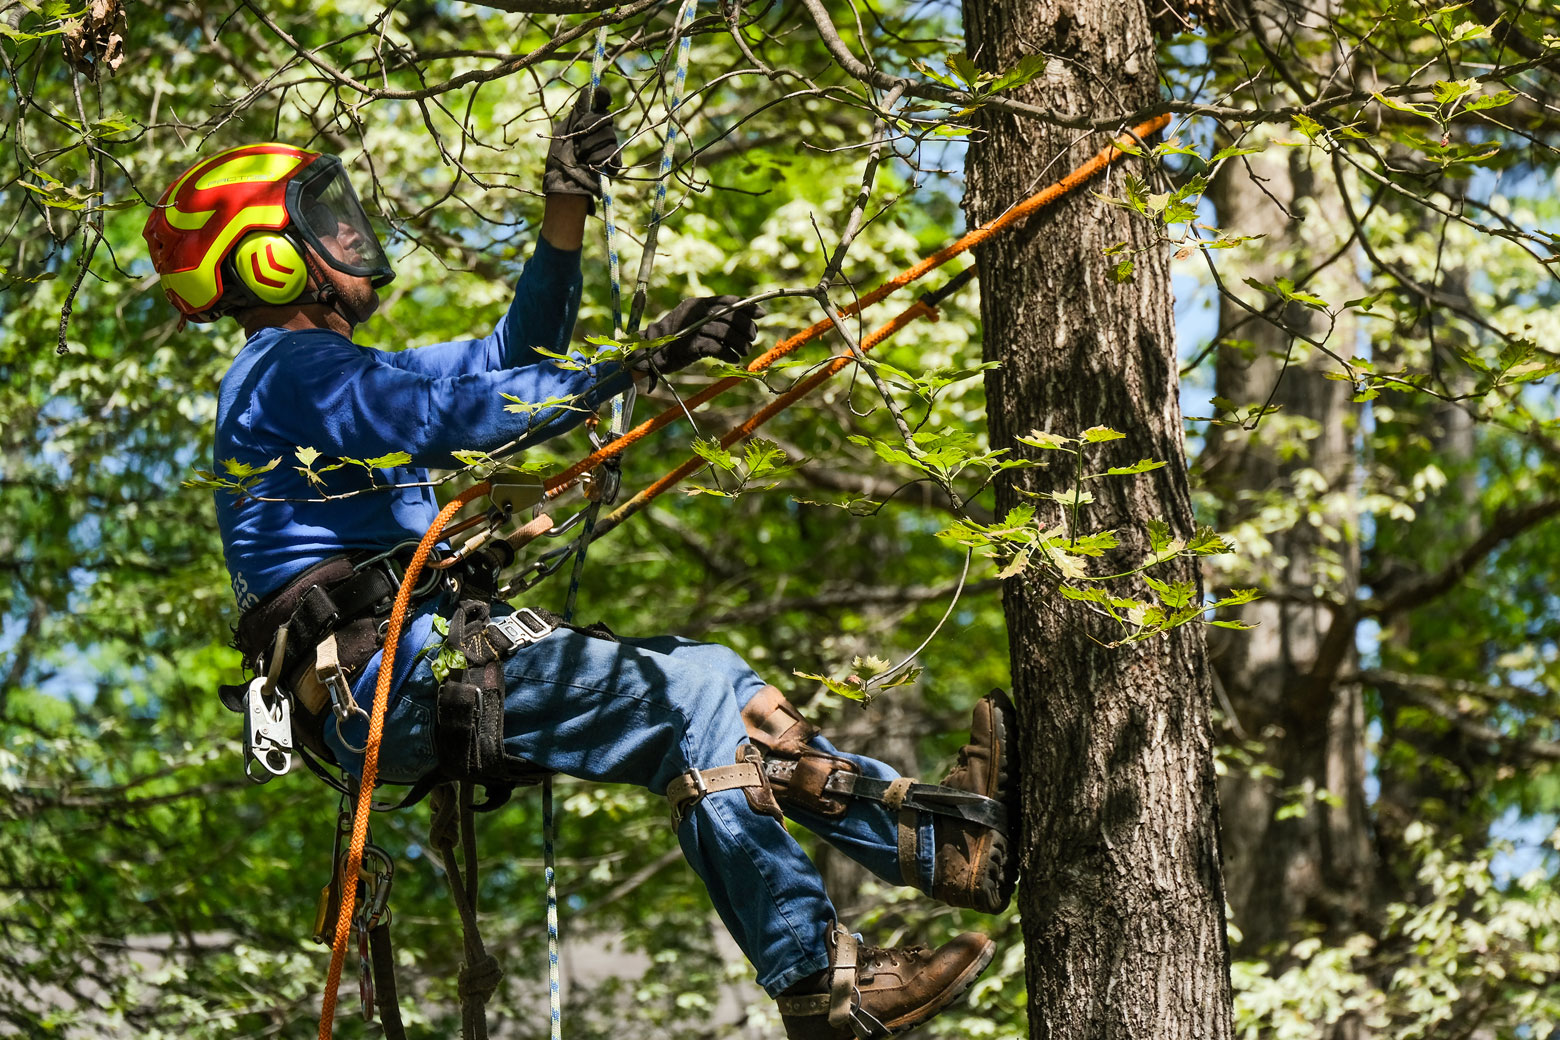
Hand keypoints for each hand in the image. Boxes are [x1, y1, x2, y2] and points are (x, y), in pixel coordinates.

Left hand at [543, 89, 619, 203]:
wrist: (563, 182)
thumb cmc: (559, 158)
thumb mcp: (563, 130)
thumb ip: (577, 113)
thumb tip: (586, 91)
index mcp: (587, 120)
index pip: (601, 103)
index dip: (603, 96)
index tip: (601, 93)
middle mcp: (600, 131)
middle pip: (606, 117)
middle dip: (589, 126)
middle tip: (576, 137)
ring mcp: (607, 146)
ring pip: (609, 135)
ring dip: (590, 146)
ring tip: (580, 157)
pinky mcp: (612, 161)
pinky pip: (615, 154)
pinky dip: (604, 160)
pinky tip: (595, 166)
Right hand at [634, 296, 763, 384]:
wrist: (651, 353)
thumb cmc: (677, 338)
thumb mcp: (695, 323)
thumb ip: (715, 319)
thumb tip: (746, 320)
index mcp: (697, 304)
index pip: (727, 301)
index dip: (747, 307)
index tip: (762, 315)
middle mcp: (695, 313)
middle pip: (729, 315)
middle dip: (746, 327)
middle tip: (753, 338)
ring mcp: (691, 329)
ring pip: (724, 332)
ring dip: (740, 343)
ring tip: (744, 351)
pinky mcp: (689, 346)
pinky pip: (715, 348)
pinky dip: (728, 354)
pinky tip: (734, 359)